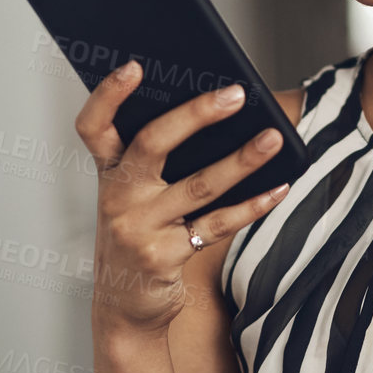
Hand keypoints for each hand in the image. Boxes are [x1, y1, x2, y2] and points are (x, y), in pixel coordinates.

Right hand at [74, 60, 290, 335]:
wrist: (124, 306)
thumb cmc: (136, 234)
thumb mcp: (132, 194)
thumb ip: (158, 159)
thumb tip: (218, 111)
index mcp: (107, 171)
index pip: (94, 126)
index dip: (109, 95)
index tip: (135, 67)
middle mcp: (117, 196)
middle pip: (153, 144)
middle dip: (196, 115)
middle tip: (237, 94)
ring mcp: (139, 228)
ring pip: (198, 185)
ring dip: (241, 160)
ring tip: (274, 139)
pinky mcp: (165, 257)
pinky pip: (217, 224)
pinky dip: (252, 206)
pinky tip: (278, 188)